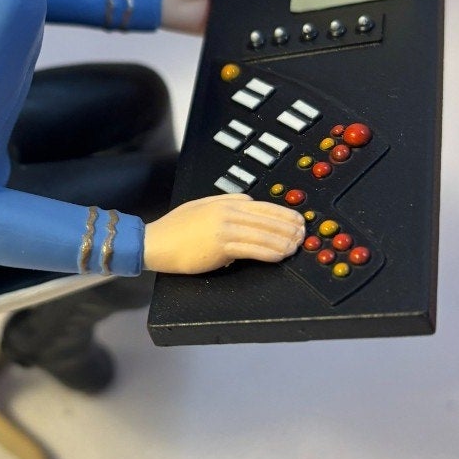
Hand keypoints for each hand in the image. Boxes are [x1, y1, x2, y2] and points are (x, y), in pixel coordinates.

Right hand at [143, 195, 304, 274]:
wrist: (155, 241)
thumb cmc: (175, 228)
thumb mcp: (202, 205)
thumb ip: (226, 201)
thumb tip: (249, 201)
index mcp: (225, 202)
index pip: (263, 206)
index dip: (284, 214)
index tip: (297, 221)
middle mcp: (227, 212)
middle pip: (267, 219)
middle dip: (289, 228)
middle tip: (303, 236)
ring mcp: (224, 228)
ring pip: (263, 234)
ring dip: (283, 242)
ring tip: (296, 248)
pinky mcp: (220, 246)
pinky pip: (252, 249)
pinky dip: (269, 252)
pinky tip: (280, 256)